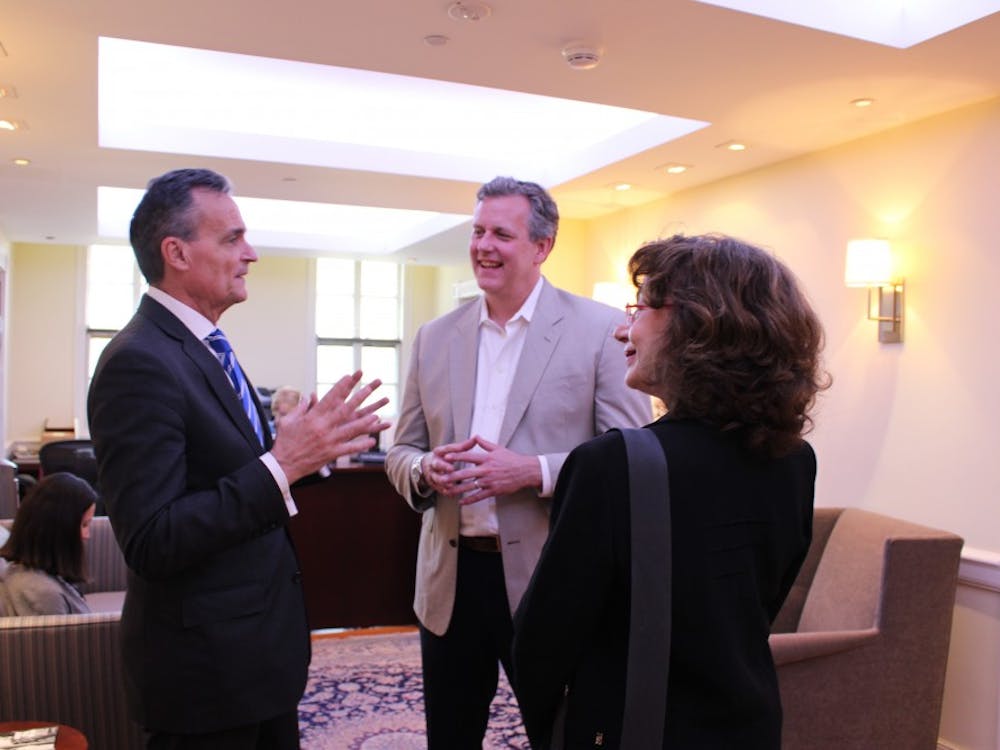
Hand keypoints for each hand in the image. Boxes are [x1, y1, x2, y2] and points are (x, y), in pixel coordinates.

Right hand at [271, 371, 389, 483]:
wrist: (282, 465)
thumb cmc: (284, 442)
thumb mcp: (288, 421)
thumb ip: (300, 408)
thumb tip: (308, 396)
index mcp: (312, 417)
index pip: (329, 398)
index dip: (341, 386)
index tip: (350, 376)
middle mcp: (322, 427)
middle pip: (344, 410)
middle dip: (358, 397)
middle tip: (369, 387)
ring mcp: (328, 441)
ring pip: (350, 429)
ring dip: (365, 422)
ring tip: (376, 416)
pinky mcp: (331, 454)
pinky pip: (349, 448)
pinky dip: (361, 445)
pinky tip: (371, 441)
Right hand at [417, 439, 468, 497]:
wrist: (428, 465)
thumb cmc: (444, 456)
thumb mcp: (451, 450)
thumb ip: (463, 446)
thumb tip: (476, 438)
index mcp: (438, 452)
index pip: (442, 451)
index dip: (449, 454)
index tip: (452, 463)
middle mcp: (433, 462)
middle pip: (437, 465)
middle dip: (443, 468)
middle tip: (451, 471)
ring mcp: (432, 474)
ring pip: (436, 479)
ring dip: (444, 482)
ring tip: (452, 485)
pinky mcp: (434, 484)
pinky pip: (439, 488)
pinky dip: (445, 491)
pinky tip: (452, 493)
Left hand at [438, 436, 541, 504]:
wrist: (525, 471)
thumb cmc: (511, 459)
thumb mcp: (498, 449)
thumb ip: (484, 444)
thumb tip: (475, 436)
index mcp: (486, 459)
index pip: (469, 456)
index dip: (457, 456)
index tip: (446, 457)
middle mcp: (486, 470)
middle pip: (466, 473)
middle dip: (452, 476)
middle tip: (441, 478)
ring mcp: (489, 481)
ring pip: (470, 486)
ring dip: (458, 489)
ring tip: (447, 491)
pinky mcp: (493, 490)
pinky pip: (479, 496)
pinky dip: (469, 500)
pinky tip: (461, 502)